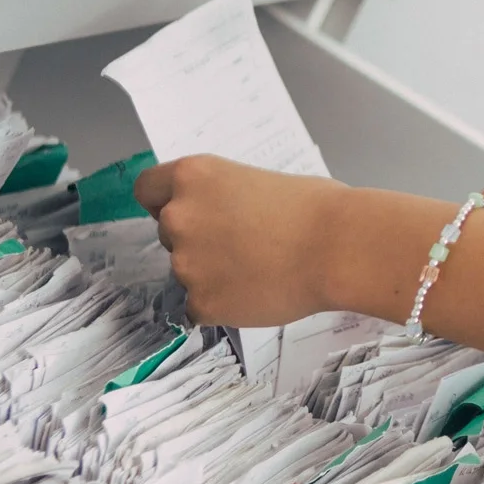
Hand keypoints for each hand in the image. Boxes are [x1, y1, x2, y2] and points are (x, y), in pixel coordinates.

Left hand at [134, 154, 343, 327]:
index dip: (164, 202)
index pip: (146, 189)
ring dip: (211, 274)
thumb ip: (221, 195)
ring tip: (258, 270)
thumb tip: (217, 214)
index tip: (188, 212)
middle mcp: (178, 216)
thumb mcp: (255, 179)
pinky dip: (223, 304)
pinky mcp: (200, 302)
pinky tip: (256, 292)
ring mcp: (185, 263)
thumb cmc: (314, 208)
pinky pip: (200, 306)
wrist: (337, 248)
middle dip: (198, 240)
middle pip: (169, 233)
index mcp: (192, 176)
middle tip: (241, 245)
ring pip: (186, 272)